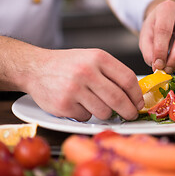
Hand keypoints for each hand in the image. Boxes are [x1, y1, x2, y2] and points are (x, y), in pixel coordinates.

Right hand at [24, 48, 143, 120]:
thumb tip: (134, 94)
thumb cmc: (68, 64)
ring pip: (104, 111)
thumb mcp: (92, 58)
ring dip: (105, 113)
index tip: (139, 102)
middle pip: (118, 99)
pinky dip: (86, 114)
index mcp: (98, 58)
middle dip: (129, 111)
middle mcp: (87, 72)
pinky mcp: (64, 104)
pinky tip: (78, 104)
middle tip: (131, 115)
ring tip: (96, 104)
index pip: (127, 79)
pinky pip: (86, 117)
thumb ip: (113, 72)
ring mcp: (74, 89)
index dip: (136, 94)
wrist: (35, 68)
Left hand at [139, 0, 174, 72]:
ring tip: (173, 64)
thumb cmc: (156, 27)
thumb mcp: (146, 36)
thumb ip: (148, 51)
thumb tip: (158, 65)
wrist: (168, 19)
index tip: (158, 65)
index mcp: (167, 8)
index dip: (161, 50)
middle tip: (167, 69)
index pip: (164, 30)